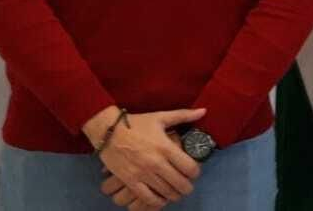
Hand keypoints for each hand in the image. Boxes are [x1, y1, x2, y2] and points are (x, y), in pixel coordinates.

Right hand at [85, 106, 204, 207]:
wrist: (108, 131)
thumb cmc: (136, 123)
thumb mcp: (161, 117)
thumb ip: (184, 115)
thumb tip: (204, 111)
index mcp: (166, 147)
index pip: (189, 167)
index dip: (196, 173)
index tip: (195, 173)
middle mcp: (156, 163)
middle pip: (179, 183)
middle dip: (187, 187)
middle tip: (187, 186)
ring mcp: (143, 173)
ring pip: (165, 192)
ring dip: (174, 195)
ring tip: (176, 193)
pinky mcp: (130, 181)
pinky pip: (147, 198)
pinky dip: (157, 202)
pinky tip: (161, 199)